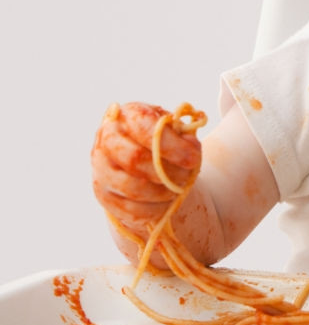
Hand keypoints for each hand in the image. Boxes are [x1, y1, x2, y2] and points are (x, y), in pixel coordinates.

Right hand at [91, 102, 201, 233]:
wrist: (145, 165)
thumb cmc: (163, 143)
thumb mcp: (176, 131)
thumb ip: (184, 135)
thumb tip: (190, 144)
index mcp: (127, 115)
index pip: (145, 128)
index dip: (172, 146)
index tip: (193, 159)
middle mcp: (107, 138)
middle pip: (134, 158)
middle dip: (167, 171)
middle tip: (186, 177)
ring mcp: (100, 167)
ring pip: (132, 187)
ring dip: (163, 192)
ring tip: (178, 189)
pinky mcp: (102, 194)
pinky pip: (130, 209)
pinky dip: (155, 209)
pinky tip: (167, 203)